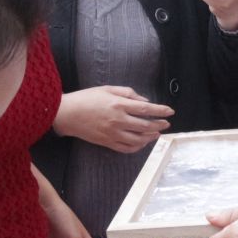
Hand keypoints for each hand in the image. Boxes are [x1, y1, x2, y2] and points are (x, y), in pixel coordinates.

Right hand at [55, 85, 171, 152]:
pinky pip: (127, 148)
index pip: (145, 109)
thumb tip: (144, 100)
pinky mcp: (107, 143)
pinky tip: (142, 143)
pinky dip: (138, 147)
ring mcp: (113, 134)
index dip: (160, 110)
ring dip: (151, 137)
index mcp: (118, 105)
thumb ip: (128, 93)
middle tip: (166, 124)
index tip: (170, 111)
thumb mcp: (107, 89)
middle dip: (159, 124)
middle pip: (145, 125)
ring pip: (138, 139)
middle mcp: (118, 120)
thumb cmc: (86, 98)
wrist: (67, 114)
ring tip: (157, 133)